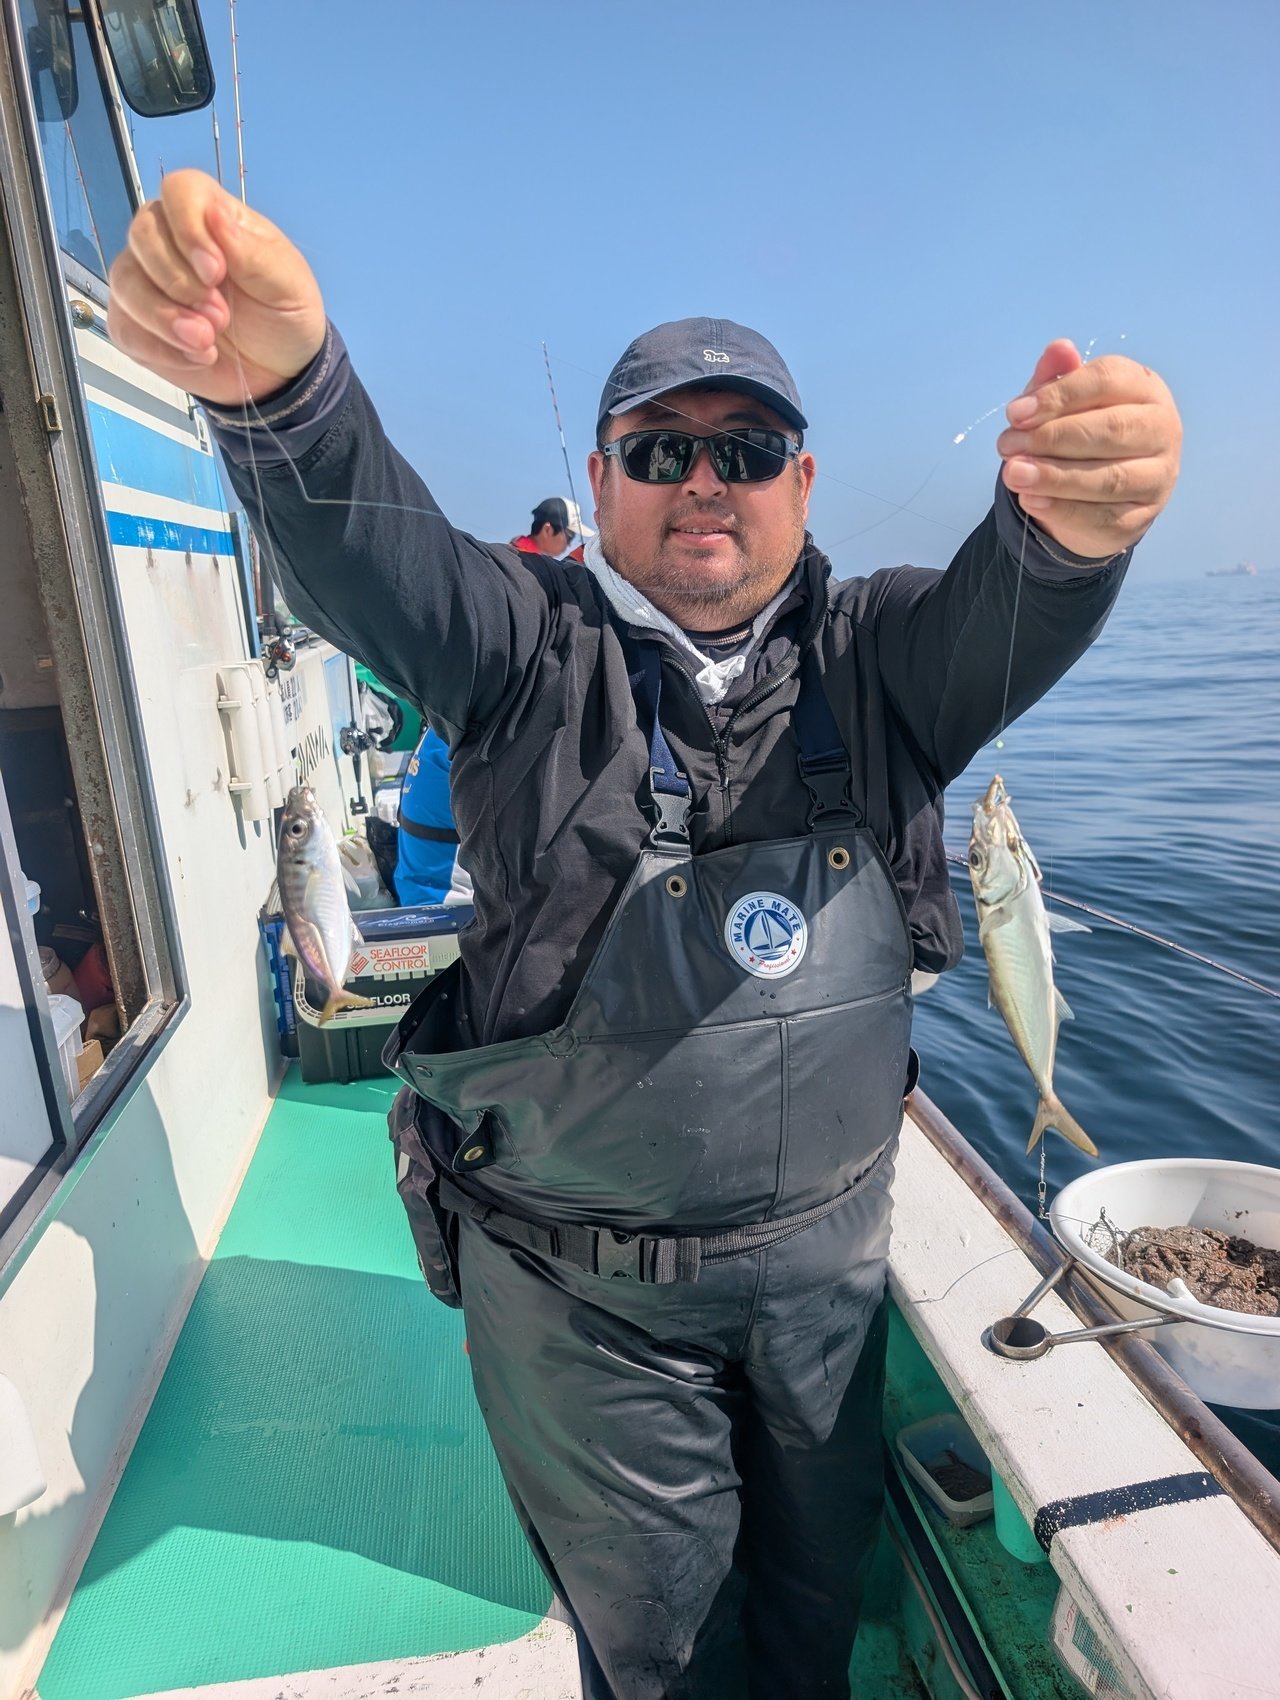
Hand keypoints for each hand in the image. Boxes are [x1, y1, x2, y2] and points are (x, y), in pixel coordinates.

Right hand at [107, 169, 325, 407]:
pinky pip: (124, 327)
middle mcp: (170, 240)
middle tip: (221, 317)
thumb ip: (252, 252)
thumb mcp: (287, 285)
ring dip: (164, 317)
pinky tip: (195, 357)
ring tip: (207, 341)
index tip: (216, 272)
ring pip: (124, 281)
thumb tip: (214, 213)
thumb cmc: (284, 316)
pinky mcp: (137, 323)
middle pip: (142, 234)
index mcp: (211, 217)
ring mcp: (148, 281)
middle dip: (178, 282)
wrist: (280, 371)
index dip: (188, 227)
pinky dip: (158, 347)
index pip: (178, 190)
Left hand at [996, 339, 1181, 558]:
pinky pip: (1103, 517)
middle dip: (1052, 438)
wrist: (1095, 493)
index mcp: (1145, 388)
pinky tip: (1031, 500)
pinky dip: (1063, 510)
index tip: (1015, 414)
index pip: (1108, 381)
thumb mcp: (1062, 403)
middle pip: (1112, 429)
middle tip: (1007, 446)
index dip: (1059, 395)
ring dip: (1055, 477)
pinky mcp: (1141, 517)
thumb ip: (1057, 380)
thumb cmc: (1080, 432)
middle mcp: (1162, 429)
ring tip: (1012, 474)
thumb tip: (1058, 349)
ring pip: (1110, 478)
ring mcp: (1158, 476)